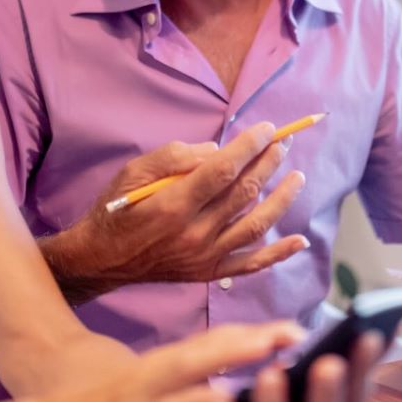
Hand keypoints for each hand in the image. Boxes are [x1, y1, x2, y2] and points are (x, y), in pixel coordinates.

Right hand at [9, 321, 306, 401]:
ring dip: (232, 357)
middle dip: (254, 339)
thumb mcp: (139, 399)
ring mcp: (143, 401)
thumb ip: (178, 395)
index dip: (252, 335)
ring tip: (271, 348)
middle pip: (211, 350)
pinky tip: (220, 397)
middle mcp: (155, 378)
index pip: (213, 344)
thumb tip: (219, 396)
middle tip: (297, 331)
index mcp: (159, 371)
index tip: (293, 329)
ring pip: (193, 372)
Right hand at [65, 123, 309, 286]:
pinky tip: (300, 241)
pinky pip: (250, 265)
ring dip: (282, 199)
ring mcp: (204, 256)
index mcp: (174, 204)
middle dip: (268, 164)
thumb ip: (175, 157)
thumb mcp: (133, 171)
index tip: (266, 129)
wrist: (101, 257)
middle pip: (244, 193)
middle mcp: (194, 233)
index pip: (224, 170)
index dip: (250, 146)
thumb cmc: (116, 208)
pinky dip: (278, 254)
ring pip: (256, 225)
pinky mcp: (208, 272)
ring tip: (297, 177)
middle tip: (282, 144)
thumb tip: (217, 152)